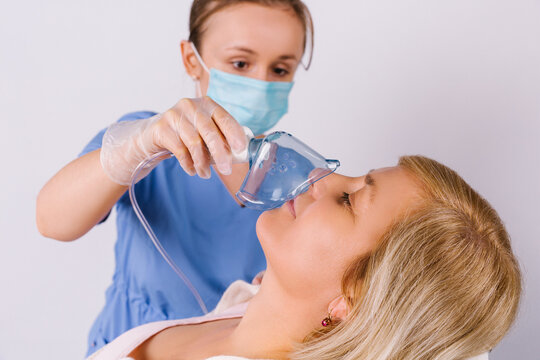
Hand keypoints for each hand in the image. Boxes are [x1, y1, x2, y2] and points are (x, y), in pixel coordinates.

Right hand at [100, 96, 247, 184]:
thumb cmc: (185, 134)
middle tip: (226, 170)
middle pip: (210, 132)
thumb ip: (219, 137)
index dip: (234, 133)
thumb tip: (238, 155)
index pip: (224, 118)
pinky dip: (188, 163)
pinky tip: (192, 170)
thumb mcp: (203, 130)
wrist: (152, 134)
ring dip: (202, 163)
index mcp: (207, 104)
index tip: (240, 149)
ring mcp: (175, 115)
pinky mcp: (162, 127)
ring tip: (205, 174)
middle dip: (220, 154)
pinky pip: (179, 150)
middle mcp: (191, 106)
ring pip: (194, 143)